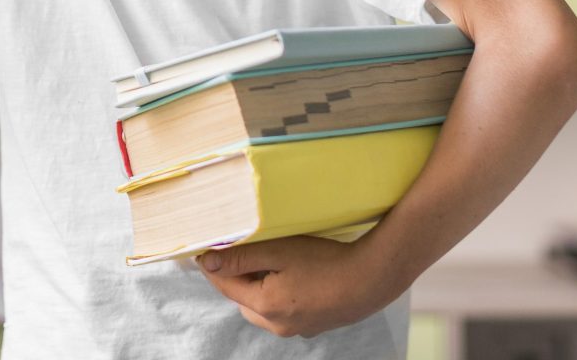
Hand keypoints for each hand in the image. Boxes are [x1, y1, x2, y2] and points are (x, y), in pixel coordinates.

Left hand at [195, 234, 396, 338]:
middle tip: (238, 248)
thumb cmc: (324, 262)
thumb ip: (242, 256)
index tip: (204, 248)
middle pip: (242, 298)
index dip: (213, 265)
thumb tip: (208, 262)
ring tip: (266, 258)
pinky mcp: (312, 324)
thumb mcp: (279, 251)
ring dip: (257, 285)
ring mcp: (296, 328)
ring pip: (261, 306)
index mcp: (265, 307)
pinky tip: (290, 273)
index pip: (225, 285)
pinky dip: (276, 292)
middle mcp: (277, 324)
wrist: (371, 279)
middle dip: (236, 275)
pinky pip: (282, 309)